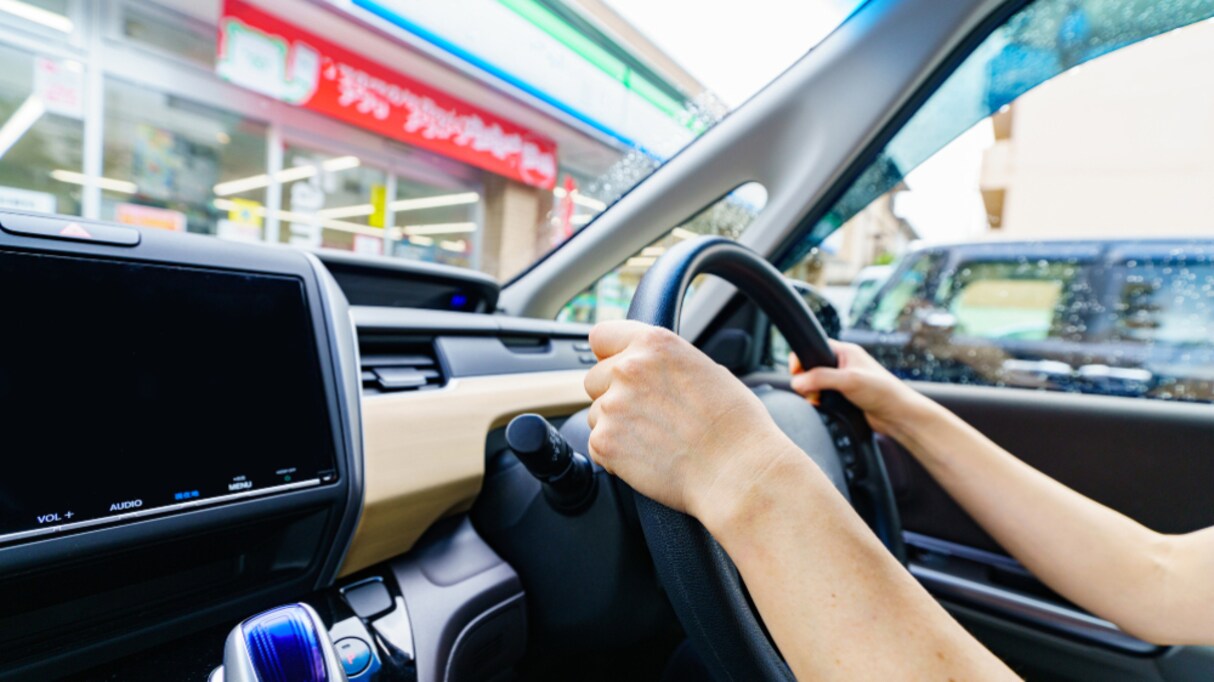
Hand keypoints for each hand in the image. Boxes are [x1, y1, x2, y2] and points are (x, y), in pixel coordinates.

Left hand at [584, 321, 796, 522]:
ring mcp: (612, 405)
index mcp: (654, 344)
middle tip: (647, 415)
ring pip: (595, 414)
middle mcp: (628, 368)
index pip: (602, 336)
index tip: (618, 369)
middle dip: (613, 395)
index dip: (610, 356)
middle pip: (594, 378)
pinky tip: (648, 458)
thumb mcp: (706, 370)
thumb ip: (665, 363)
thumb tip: (652, 369)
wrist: (737, 470)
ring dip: (615, 426)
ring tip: (655, 440)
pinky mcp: (605, 442)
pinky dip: (615, 456)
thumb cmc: (735, 425)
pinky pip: (597, 445)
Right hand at [790, 340, 933, 437]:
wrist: (898, 416)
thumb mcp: (849, 380)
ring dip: (813, 393)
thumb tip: (796, 381)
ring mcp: (843, 381)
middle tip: (811, 391)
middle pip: (812, 368)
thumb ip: (820, 378)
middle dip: (807, 380)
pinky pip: (823, 396)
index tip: (797, 374)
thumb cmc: (882, 392)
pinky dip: (820, 402)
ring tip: (818, 400)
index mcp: (846, 352)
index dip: (803, 360)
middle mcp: (844, 364)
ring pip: (816, 384)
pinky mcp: (844, 396)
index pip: (815, 348)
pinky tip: (825, 406)